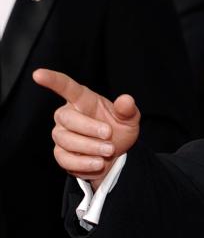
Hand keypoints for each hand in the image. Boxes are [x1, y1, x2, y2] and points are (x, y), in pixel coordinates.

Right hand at [33, 68, 139, 187]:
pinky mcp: (61, 154)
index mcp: (84, 101)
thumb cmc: (118, 130)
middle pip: (66, 117)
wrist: (115, 155)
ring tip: (109, 150)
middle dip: (89, 128)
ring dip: (90, 147)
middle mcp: (68, 115)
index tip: (38, 74)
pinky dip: (83, 163)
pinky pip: (65, 159)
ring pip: (66, 139)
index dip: (53, 80)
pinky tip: (98, 163)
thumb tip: (126, 99)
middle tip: (109, 134)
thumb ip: (127, 110)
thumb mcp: (129, 119)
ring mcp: (62, 134)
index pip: (67, 87)